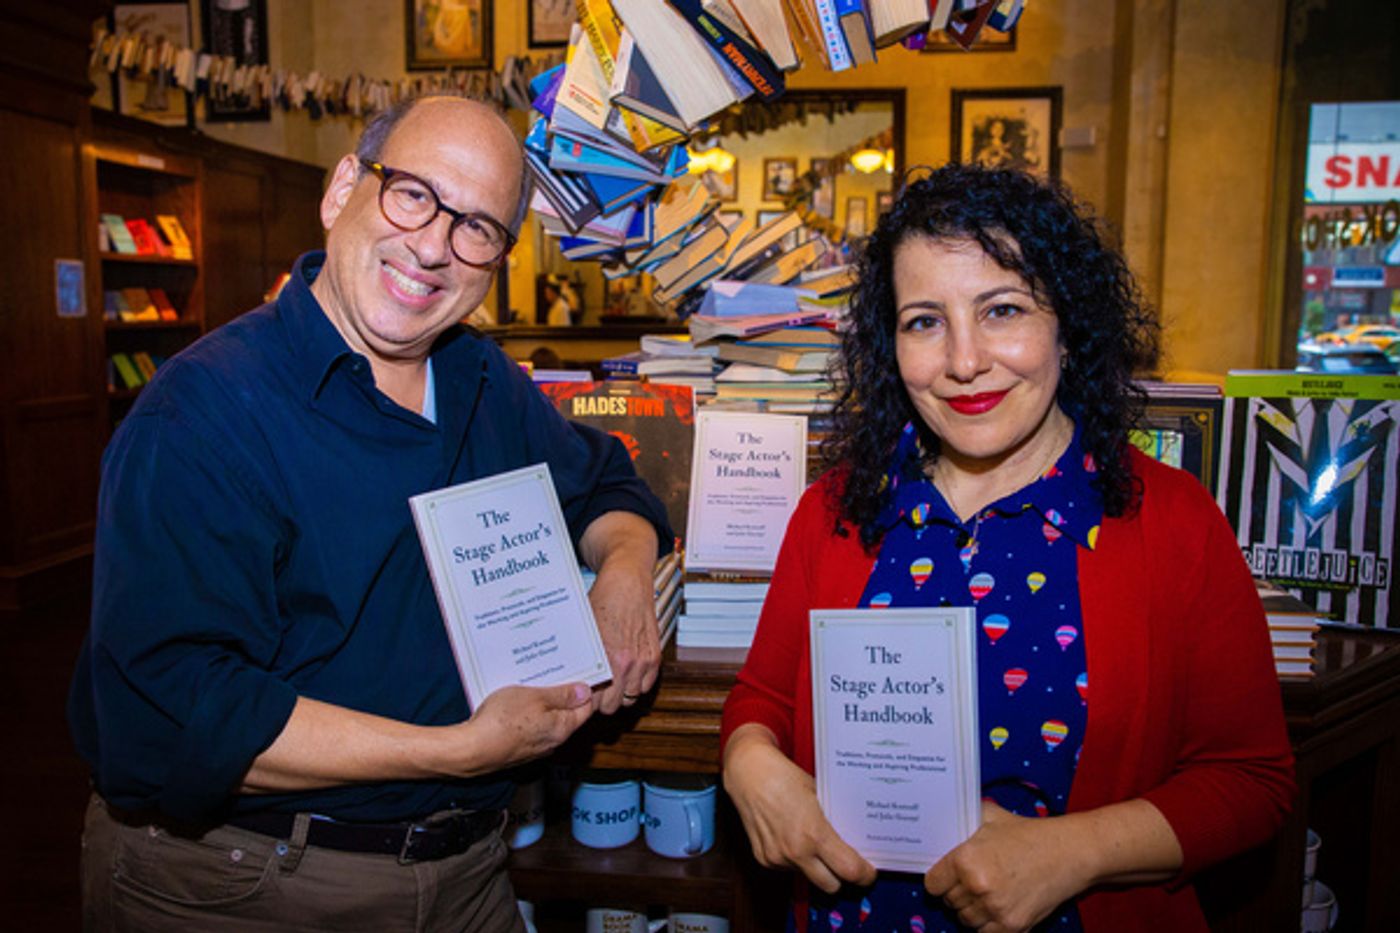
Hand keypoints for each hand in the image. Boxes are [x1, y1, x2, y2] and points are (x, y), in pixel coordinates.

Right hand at [451, 683, 593, 775]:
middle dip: (562, 693)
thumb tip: (585, 691)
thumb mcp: (535, 697)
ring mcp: (535, 747)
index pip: (586, 708)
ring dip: (543, 702)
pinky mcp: (518, 748)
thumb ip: (562, 695)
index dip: (586, 689)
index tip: (580, 672)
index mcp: (562, 728)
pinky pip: (531, 726)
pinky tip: (517, 701)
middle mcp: (552, 741)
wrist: (471, 750)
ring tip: (533, 683)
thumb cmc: (501, 721)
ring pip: (547, 719)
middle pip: (567, 713)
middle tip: (555, 672)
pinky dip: (529, 713)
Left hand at [578, 511, 662, 713]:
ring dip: (621, 693)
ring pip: (631, 698)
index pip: (595, 700)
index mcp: (607, 658)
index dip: (586, 701)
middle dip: (602, 700)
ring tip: (610, 682)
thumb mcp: (584, 631)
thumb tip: (569, 679)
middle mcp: (627, 662)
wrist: (627, 579)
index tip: (581, 696)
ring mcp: (644, 660)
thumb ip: (582, 658)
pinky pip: (646, 685)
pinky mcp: (655, 655)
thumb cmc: (602, 601)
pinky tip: (626, 673)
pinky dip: (637, 683)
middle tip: (594, 691)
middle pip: (613, 705)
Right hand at [723, 726, 875, 893]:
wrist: (748, 772)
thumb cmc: (783, 776)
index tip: (868, 872)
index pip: (849, 870)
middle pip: (832, 886)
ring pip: (809, 877)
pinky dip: (796, 860)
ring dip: (816, 867)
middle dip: (842, 877)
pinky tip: (793, 838)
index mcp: (813, 834)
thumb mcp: (820, 795)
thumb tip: (852, 838)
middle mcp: (794, 851)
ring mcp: (777, 858)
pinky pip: (789, 869)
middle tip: (847, 863)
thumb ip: (834, 821)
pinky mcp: (763, 859)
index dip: (864, 874)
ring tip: (815, 843)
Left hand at [924, 802, 1090, 931]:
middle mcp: (977, 887)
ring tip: (985, 893)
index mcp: (966, 860)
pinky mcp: (1013, 926)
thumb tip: (940, 827)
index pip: (932, 884)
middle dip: (956, 892)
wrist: (1069, 853)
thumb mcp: (989, 817)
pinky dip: (987, 924)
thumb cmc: (1028, 834)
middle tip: (970, 881)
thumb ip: (962, 824)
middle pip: (949, 902)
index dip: (938, 879)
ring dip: (971, 909)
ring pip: (965, 920)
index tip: (945, 877)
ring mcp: (995, 910)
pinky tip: (996, 907)